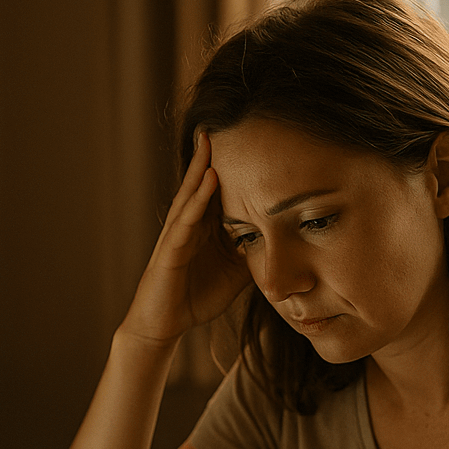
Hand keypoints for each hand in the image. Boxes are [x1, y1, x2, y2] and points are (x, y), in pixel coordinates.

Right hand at [120, 131, 252, 344]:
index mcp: (203, 228)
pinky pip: (185, 220)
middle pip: (200, 184)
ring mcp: (177, 235)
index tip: (244, 140)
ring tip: (210, 140)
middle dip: (209, 155)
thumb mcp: (236, 274)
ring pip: (190, 195)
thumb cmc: (195, 298)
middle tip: (220, 122)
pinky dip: (198, 199)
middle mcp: (188, 225)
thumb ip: (253, 255)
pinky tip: (209, 179)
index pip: (217, 192)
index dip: (228, 168)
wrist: (164, 325)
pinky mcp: (170, 251)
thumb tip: (284, 244)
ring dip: (200, 167)